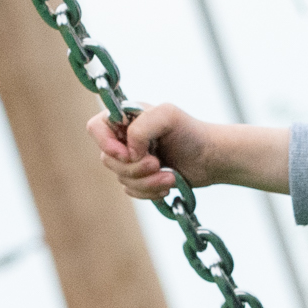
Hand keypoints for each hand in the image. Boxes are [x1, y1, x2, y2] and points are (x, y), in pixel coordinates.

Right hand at [99, 103, 214, 200]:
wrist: (211, 158)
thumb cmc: (192, 132)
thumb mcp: (168, 116)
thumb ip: (142, 127)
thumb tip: (129, 152)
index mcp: (127, 117)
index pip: (96, 128)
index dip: (105, 143)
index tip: (127, 153)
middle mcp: (125, 137)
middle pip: (108, 159)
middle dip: (134, 167)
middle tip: (157, 163)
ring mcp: (132, 159)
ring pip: (121, 178)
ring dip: (146, 181)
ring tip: (170, 176)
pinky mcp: (140, 178)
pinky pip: (131, 191)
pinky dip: (149, 191)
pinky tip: (167, 184)